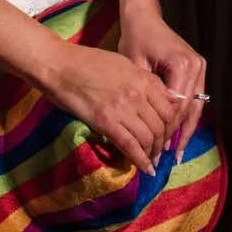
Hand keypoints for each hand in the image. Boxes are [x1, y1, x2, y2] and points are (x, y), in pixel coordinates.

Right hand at [41, 42, 178, 176]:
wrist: (60, 65)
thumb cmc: (88, 61)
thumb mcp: (123, 64)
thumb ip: (145, 81)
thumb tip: (166, 98)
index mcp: (143, 78)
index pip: (170, 108)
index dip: (171, 126)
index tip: (167, 134)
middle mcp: (137, 94)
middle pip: (161, 126)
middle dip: (163, 142)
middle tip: (159, 151)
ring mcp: (123, 108)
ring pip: (148, 138)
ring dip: (152, 153)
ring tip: (150, 160)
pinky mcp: (106, 122)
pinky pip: (130, 146)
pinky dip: (141, 161)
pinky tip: (146, 169)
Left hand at [117, 7, 207, 161]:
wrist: (145, 16)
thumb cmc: (135, 37)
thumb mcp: (135, 66)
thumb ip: (145, 94)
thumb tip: (145, 126)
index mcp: (181, 65)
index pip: (176, 106)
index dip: (166, 129)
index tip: (155, 148)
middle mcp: (196, 66)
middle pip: (188, 109)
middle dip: (177, 134)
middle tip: (167, 158)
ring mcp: (199, 67)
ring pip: (195, 106)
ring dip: (185, 129)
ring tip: (176, 153)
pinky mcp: (197, 69)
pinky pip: (194, 98)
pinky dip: (186, 116)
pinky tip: (179, 134)